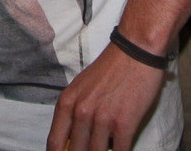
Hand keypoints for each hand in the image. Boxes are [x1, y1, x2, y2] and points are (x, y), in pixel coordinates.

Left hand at [46, 44, 163, 150]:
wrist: (135, 50)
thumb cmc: (110, 68)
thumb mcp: (81, 87)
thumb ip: (73, 112)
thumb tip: (70, 140)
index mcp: (67, 103)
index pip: (54, 143)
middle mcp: (81, 112)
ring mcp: (102, 119)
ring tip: (105, 149)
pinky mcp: (124, 124)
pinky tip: (121, 149)